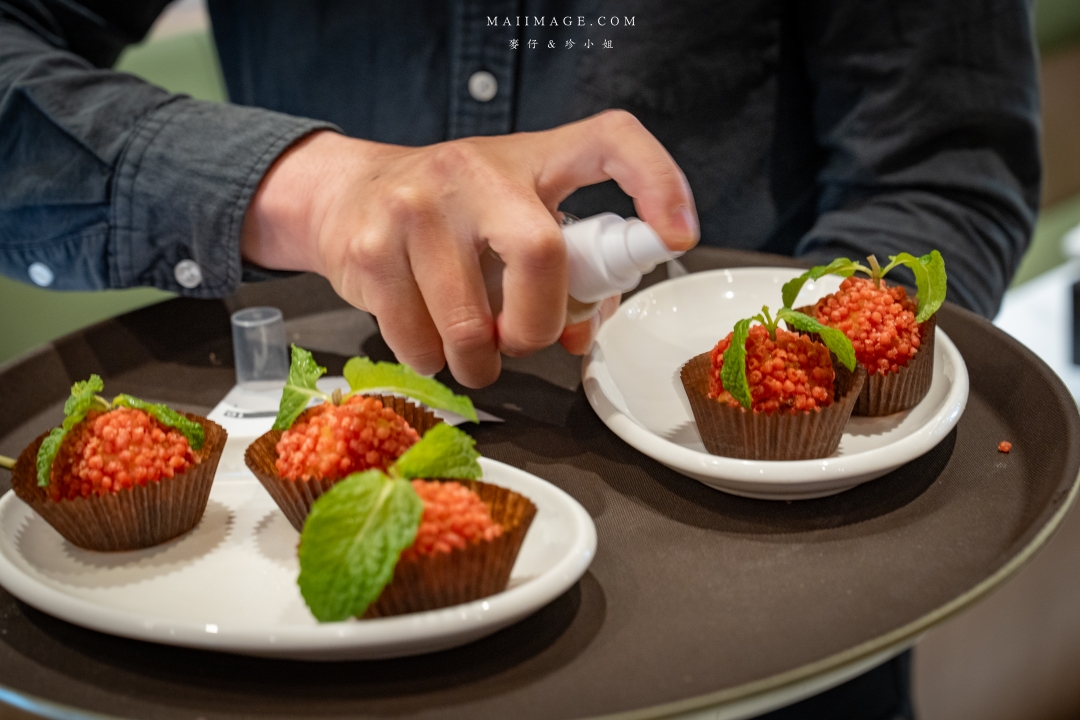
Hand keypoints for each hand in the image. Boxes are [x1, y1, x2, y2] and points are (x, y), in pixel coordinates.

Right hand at [241, 110, 697, 387]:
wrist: (347, 193)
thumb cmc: (451, 214)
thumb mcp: (511, 217)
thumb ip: (561, 272)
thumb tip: (579, 332)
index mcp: (531, 158)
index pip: (609, 140)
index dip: (657, 181)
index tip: (678, 234)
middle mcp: (475, 170)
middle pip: (540, 254)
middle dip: (536, 325)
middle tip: (521, 342)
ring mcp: (417, 205)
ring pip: (469, 322)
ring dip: (478, 361)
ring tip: (471, 354)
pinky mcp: (368, 248)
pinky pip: (416, 339)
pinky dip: (431, 360)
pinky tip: (428, 340)